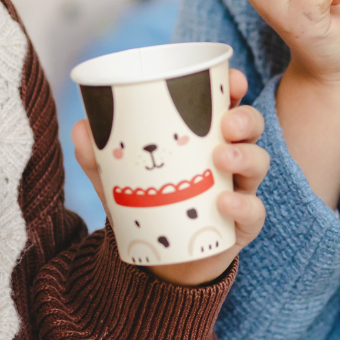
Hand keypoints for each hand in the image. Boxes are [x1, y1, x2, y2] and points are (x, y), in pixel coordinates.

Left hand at [73, 68, 268, 285]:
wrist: (165, 259)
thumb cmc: (151, 206)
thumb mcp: (120, 180)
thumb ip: (100, 156)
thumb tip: (81, 125)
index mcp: (208, 137)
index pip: (229, 104)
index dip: (236, 87)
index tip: (233, 79)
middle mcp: (232, 158)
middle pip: (251, 128)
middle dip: (245, 118)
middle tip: (226, 122)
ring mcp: (242, 189)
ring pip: (258, 163)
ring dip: (245, 155)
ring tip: (221, 157)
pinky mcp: (245, 223)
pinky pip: (254, 211)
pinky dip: (243, 205)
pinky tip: (225, 202)